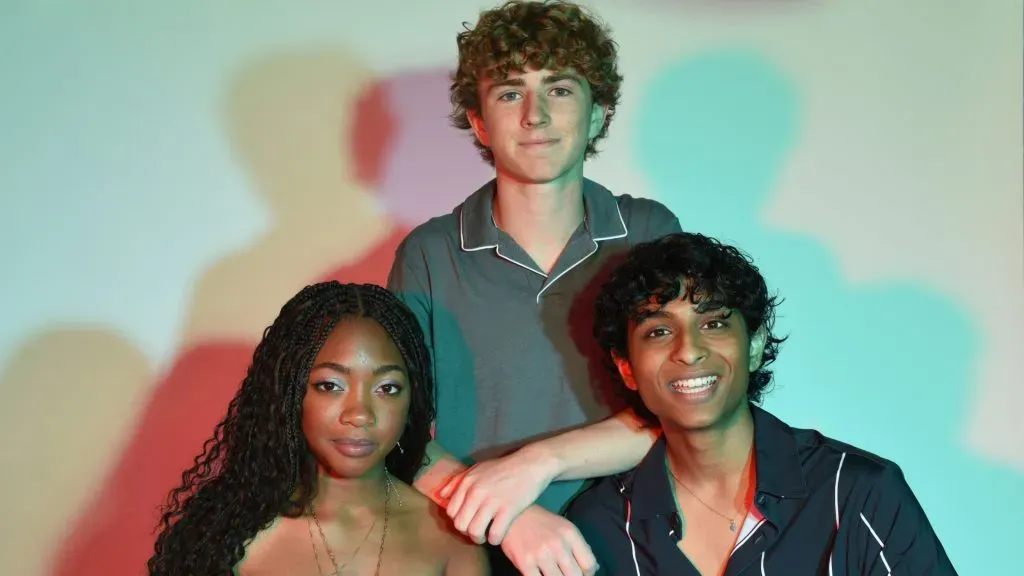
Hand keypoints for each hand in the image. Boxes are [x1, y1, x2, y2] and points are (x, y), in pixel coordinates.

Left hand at [441, 447, 559, 544]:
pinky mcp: (509, 509)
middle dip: (466, 532)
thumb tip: (442, 495)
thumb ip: (458, 481)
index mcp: (467, 482)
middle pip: (460, 524)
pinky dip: (495, 539)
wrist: (531, 464)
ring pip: (474, 531)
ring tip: (485, 536)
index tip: (468, 521)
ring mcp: (492, 501)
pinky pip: (494, 534)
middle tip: (476, 531)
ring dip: (479, 539)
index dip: (458, 520)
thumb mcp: (477, 469)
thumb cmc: (503, 468)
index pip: (451, 511)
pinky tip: (498, 535)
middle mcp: (476, 491)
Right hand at [501, 506, 598, 575]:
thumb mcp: (563, 527)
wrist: (512, 515)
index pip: (589, 564)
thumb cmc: (540, 523)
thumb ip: (577, 546)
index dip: (587, 574)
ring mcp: (541, 554)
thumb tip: (591, 569)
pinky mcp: (525, 562)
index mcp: (570, 534)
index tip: (580, 574)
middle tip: (564, 574)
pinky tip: (540, 574)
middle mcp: (558, 544)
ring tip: (552, 573)